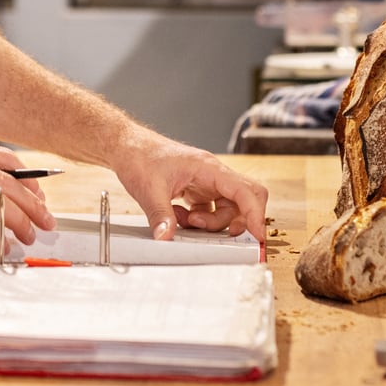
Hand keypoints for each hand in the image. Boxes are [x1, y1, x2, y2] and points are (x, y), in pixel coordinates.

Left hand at [111, 134, 270, 240]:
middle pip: (243, 200)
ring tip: (183, 221)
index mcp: (208, 168)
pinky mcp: (197, 190)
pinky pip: (210, 210)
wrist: (127, 146)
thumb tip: (166, 238)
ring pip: (226, 208)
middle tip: (216, 234)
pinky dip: (199, 220)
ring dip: (210, 223)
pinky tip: (179, 217)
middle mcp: (212, 174)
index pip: (244, 191)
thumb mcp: (148, 190)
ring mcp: (206, 182)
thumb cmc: (140, 157)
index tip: (258, 235)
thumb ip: (161, 216)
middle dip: (234, 221)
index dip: (255, 214)